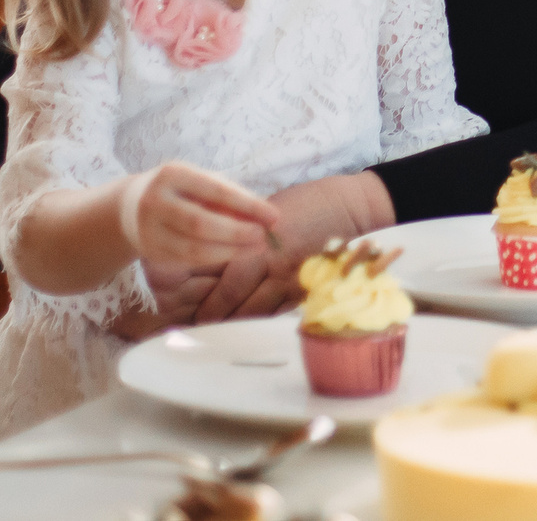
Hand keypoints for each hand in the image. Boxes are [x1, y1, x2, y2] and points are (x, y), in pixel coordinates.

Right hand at [115, 162, 278, 273]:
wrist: (129, 207)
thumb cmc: (180, 190)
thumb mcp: (201, 181)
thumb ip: (231, 196)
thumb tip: (267, 218)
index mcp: (172, 174)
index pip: (216, 191)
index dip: (248, 206)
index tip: (274, 216)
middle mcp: (155, 202)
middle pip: (200, 224)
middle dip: (237, 233)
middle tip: (264, 236)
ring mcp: (149, 230)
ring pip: (193, 248)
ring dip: (230, 251)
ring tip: (256, 247)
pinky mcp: (151, 252)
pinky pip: (188, 260)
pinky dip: (216, 258)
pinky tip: (234, 253)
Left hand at [187, 173, 393, 322]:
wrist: (347, 206)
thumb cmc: (303, 203)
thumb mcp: (263, 213)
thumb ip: (239, 238)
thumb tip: (209, 258)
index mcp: (259, 245)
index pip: (226, 287)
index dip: (207, 308)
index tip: (190, 317)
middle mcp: (276, 268)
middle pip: (240, 307)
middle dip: (217, 322)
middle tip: (198, 332)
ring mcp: (295, 281)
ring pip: (260, 315)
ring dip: (239, 326)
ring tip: (220, 334)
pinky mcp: (311, 287)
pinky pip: (282, 312)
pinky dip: (264, 321)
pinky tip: (252, 325)